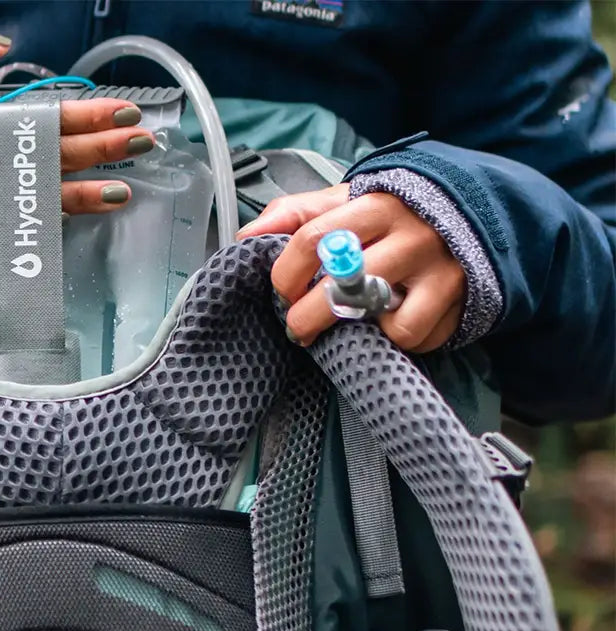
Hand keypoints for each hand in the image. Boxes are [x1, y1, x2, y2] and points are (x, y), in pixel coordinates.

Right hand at [0, 20, 154, 256]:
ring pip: (25, 203)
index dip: (84, 117)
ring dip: (75, 199)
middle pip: (41, 159)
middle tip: (144, 144)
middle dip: (98, 150)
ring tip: (120, 193)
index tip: (125, 112)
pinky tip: (58, 232)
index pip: (35, 119)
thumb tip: (5, 46)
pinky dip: (22, 238)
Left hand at [237, 185, 465, 352]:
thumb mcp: (348, 202)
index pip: (311, 238)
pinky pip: (408, 333)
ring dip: (347, 331)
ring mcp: (433, 264)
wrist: (476, 215)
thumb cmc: (393, 217)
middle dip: (305, 316)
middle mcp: (405, 232)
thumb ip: (296, 214)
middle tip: (298, 327)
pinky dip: (393, 337)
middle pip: (338, 283)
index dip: (285, 274)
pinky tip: (388, 324)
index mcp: (372, 204)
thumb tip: (246, 237)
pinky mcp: (455, 295)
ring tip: (345, 327)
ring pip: (372, 314)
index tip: (281, 293)